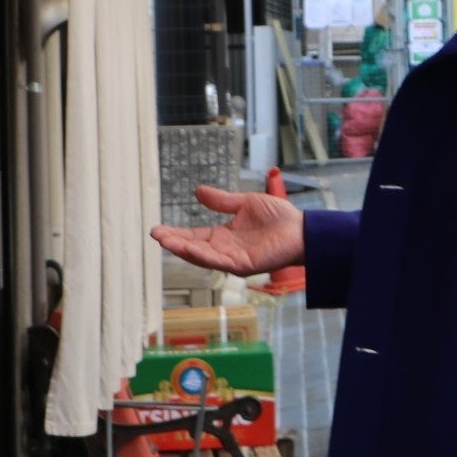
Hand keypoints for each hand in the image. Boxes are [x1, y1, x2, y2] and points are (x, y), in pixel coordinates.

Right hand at [150, 184, 304, 275]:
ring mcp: (233, 259)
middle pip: (193, 248)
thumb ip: (222, 201)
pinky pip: (219, 262)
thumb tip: (198, 191)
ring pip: (202, 257)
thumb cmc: (278, 218)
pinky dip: (203, 256)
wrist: (301, 229)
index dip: (177, 234)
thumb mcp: (244, 203)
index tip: (158, 229)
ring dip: (183, 250)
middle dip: (174, 243)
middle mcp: (225, 250)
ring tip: (166, 242)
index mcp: (224, 236)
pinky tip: (190, 249)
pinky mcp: (243, 265)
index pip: (194, 236)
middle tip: (155, 235)